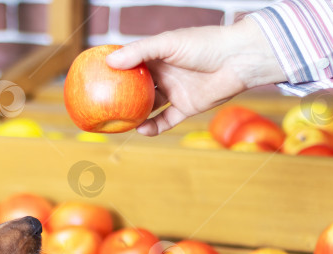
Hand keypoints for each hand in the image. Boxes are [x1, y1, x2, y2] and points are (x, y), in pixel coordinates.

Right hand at [106, 18, 285, 134]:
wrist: (238, 59)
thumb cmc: (204, 44)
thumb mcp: (168, 44)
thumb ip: (140, 52)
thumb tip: (110, 62)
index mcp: (157, 57)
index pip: (130, 64)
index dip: (113, 71)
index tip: (93, 77)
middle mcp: (164, 74)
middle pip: (136, 89)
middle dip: (119, 98)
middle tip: (100, 107)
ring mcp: (175, 92)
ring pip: (149, 107)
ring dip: (134, 116)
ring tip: (117, 124)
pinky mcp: (186, 107)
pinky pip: (165, 121)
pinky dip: (153, 127)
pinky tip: (141, 130)